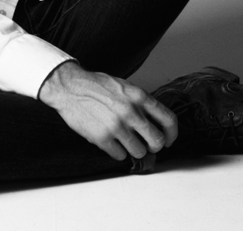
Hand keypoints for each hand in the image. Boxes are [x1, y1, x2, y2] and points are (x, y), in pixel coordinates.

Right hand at [39, 61, 177, 160]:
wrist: (70, 87)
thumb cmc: (97, 86)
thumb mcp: (125, 86)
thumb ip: (141, 102)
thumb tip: (156, 121)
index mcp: (139, 96)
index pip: (168, 120)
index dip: (172, 134)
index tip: (169, 140)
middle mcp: (131, 112)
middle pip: (157, 141)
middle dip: (154, 146)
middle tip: (147, 145)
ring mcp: (117, 126)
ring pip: (139, 152)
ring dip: (134, 150)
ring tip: (125, 142)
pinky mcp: (102, 138)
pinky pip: (120, 155)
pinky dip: (117, 152)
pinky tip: (111, 142)